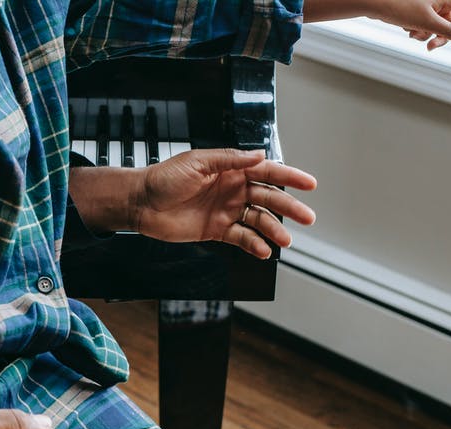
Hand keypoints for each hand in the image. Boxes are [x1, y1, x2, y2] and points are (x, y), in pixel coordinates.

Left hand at [134, 148, 316, 258]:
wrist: (141, 203)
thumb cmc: (164, 178)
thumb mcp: (198, 162)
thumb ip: (229, 160)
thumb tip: (259, 155)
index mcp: (230, 170)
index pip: (266, 172)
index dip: (289, 177)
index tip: (309, 183)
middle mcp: (232, 190)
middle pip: (268, 198)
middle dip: (289, 207)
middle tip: (307, 217)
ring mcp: (225, 211)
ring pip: (258, 220)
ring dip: (273, 229)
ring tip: (286, 240)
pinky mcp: (216, 230)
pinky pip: (241, 238)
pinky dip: (254, 244)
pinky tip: (264, 251)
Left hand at [371, 0, 450, 46]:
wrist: (376, 3)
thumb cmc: (400, 7)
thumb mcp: (427, 23)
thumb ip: (449, 32)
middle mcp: (439, 1)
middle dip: (442, 36)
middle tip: (431, 47)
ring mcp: (428, 6)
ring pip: (437, 27)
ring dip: (426, 34)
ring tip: (412, 32)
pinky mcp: (418, 12)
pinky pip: (425, 26)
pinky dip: (418, 30)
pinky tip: (406, 28)